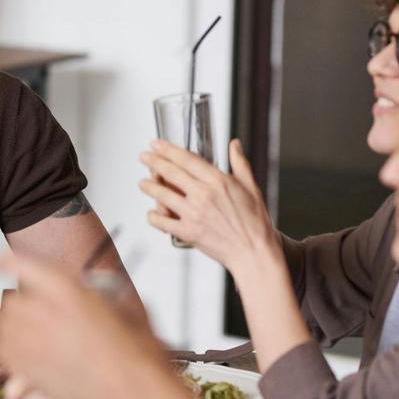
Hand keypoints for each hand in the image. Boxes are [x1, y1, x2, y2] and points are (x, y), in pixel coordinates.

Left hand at [0, 252, 200, 398]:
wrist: (133, 398)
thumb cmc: (136, 358)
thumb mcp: (125, 311)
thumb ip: (100, 296)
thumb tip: (93, 287)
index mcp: (69, 292)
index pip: (24, 266)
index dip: (8, 262)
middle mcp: (47, 313)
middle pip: (14, 299)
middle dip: (22, 306)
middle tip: (38, 316)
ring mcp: (34, 343)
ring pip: (5, 326)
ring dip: (15, 328)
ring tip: (35, 337)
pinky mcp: (28, 370)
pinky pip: (6, 352)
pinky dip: (12, 351)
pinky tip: (30, 355)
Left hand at [139, 139, 281, 276]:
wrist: (253, 253)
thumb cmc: (255, 224)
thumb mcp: (252, 188)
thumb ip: (240, 164)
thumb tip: (234, 144)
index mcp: (218, 181)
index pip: (186, 159)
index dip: (167, 150)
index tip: (156, 144)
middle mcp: (203, 195)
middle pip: (170, 173)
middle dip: (153, 162)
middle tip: (144, 157)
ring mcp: (193, 214)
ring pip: (162, 195)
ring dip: (149, 187)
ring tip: (142, 183)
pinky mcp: (187, 232)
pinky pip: (162, 222)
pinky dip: (153, 216)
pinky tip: (152, 213)